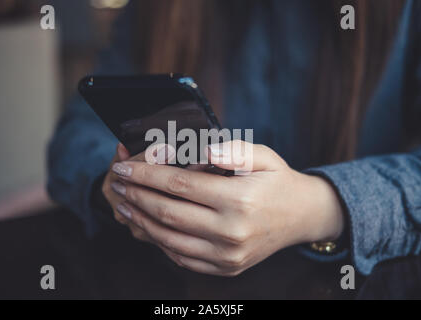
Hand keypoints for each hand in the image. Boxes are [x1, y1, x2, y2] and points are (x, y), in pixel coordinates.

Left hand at [110, 140, 343, 275]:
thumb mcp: (264, 156)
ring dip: (141, 221)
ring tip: (125, 204)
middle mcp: (231, 232)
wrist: (302, 217)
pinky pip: (182, 258)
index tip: (123, 166)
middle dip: (137, 195)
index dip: (146, 174)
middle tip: (118, 182)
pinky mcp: (226, 268)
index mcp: (239, 200)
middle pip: (168, 212)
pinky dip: (160, 242)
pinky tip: (149, 226)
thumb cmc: (278, 182)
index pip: (179, 184)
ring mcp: (228, 256)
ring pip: (169, 239)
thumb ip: (233, 150)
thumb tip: (203, 150)